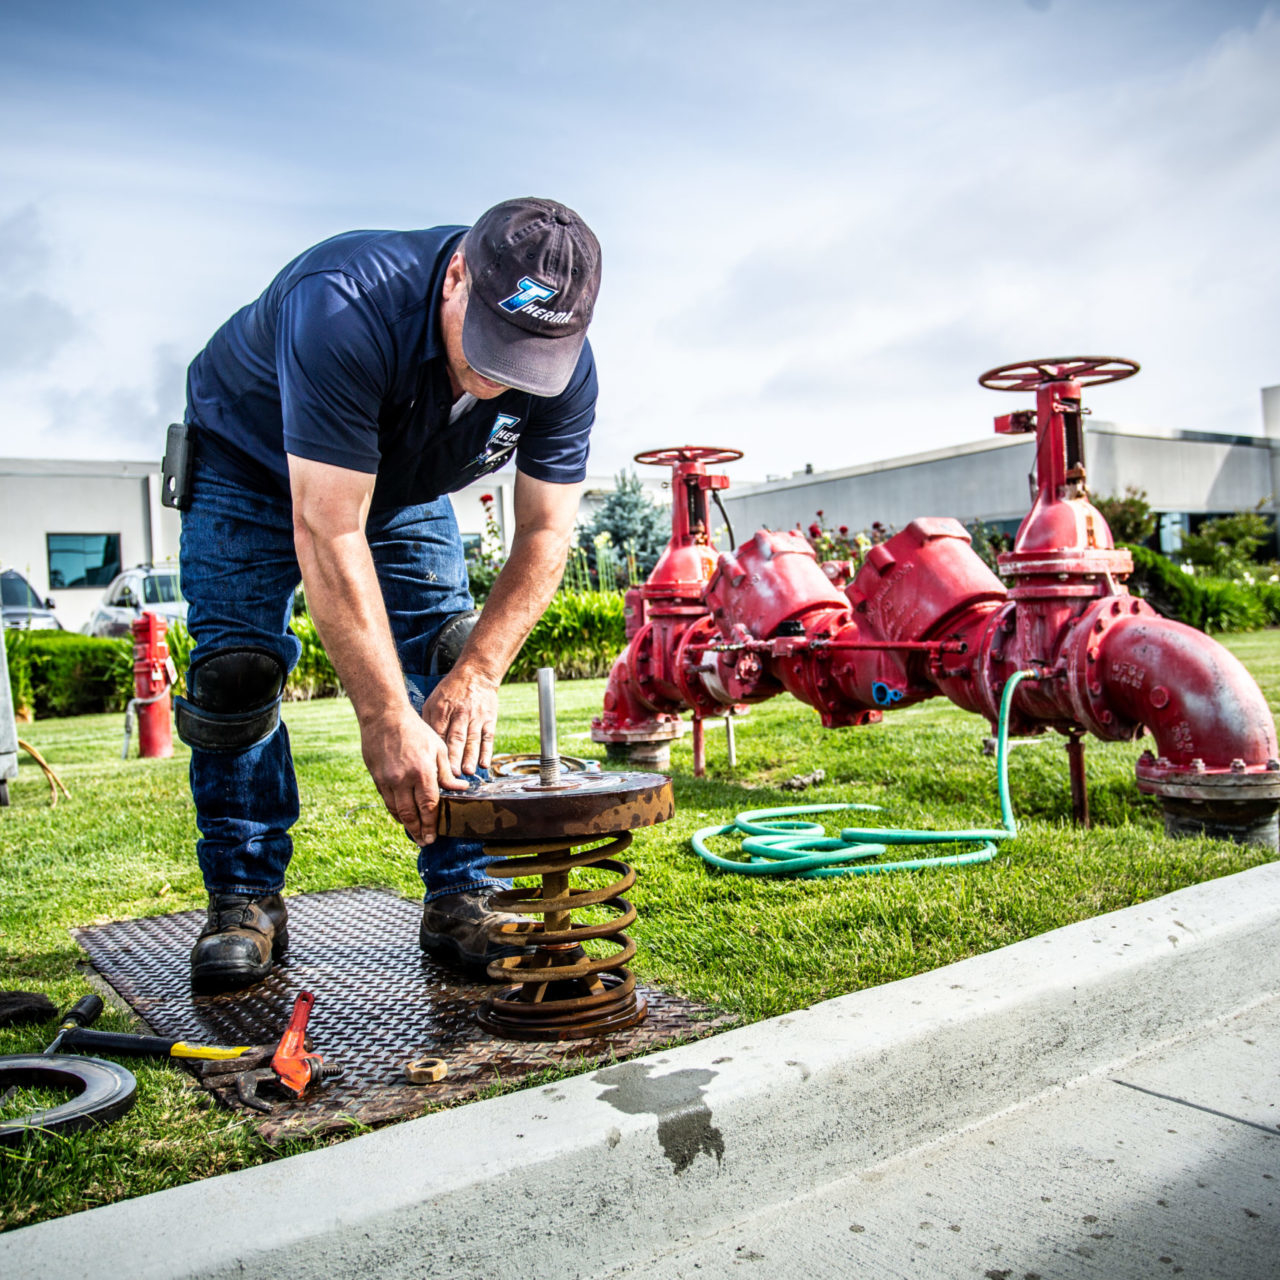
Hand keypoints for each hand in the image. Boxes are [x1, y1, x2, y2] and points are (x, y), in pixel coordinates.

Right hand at [361, 709, 468, 844]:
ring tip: (414, 833)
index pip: (428, 806)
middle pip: (411, 814)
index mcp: (422, 772)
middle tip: (425, 842)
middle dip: (418, 831)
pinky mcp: (377, 778)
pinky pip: (386, 801)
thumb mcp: (437, 748)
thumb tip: (461, 789)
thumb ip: (446, 773)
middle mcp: (403, 780)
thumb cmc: (415, 730)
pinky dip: (395, 812)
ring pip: (396, 811)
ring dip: (406, 824)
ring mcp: (388, 780)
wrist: (384, 717)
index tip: (434, 836)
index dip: (431, 824)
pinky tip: (402, 816)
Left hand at [423, 666, 499, 775]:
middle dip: (453, 758)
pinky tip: (483, 764)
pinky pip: (488, 738)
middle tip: (451, 775)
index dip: (436, 751)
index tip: (434, 768)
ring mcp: (476, 717)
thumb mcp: (433, 701)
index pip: (438, 734)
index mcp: (442, 709)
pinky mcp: (489, 719)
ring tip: (466, 772)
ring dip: (470, 757)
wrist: (477, 674)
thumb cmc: (451, 690)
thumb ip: (429, 722)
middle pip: (455, 738)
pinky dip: (486, 752)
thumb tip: (423, 745)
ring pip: (472, 740)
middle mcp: (459, 713)